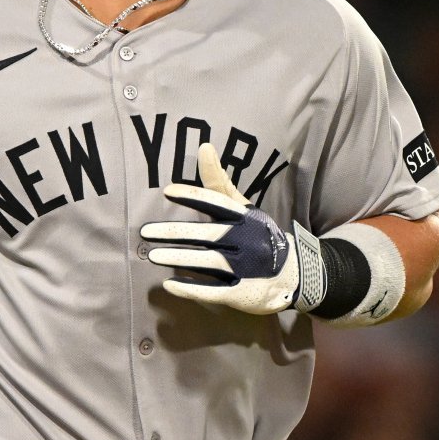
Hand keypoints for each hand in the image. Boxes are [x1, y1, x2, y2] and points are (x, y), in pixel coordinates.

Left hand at [141, 143, 302, 314]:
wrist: (293, 274)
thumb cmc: (259, 235)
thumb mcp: (245, 208)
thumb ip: (220, 182)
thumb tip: (204, 146)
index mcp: (245, 218)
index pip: (217, 203)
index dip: (193, 196)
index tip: (167, 191)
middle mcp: (245, 240)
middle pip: (206, 234)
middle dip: (175, 232)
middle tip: (145, 231)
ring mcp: (245, 267)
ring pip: (207, 261)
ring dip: (178, 258)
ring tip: (152, 256)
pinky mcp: (241, 293)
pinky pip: (213, 291)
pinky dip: (191, 288)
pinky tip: (170, 284)